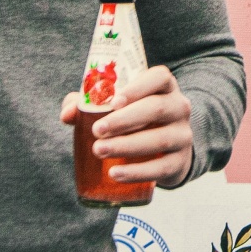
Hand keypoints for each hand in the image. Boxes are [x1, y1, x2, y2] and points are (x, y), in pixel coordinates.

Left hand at [60, 65, 193, 185]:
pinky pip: (161, 168)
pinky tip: (115, 174)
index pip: (159, 77)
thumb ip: (88, 104)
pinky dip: (136, 172)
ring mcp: (183, 135)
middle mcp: (179, 107)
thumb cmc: (135, 119)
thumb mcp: (116, 107)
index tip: (113, 102)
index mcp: (164, 87)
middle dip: (124, 120)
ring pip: (159, 139)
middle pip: (156, 108)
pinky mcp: (180, 161)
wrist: (167, 150)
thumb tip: (67, 114)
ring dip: (127, 146)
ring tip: (99, 151)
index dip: (137, 87)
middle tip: (97, 130)